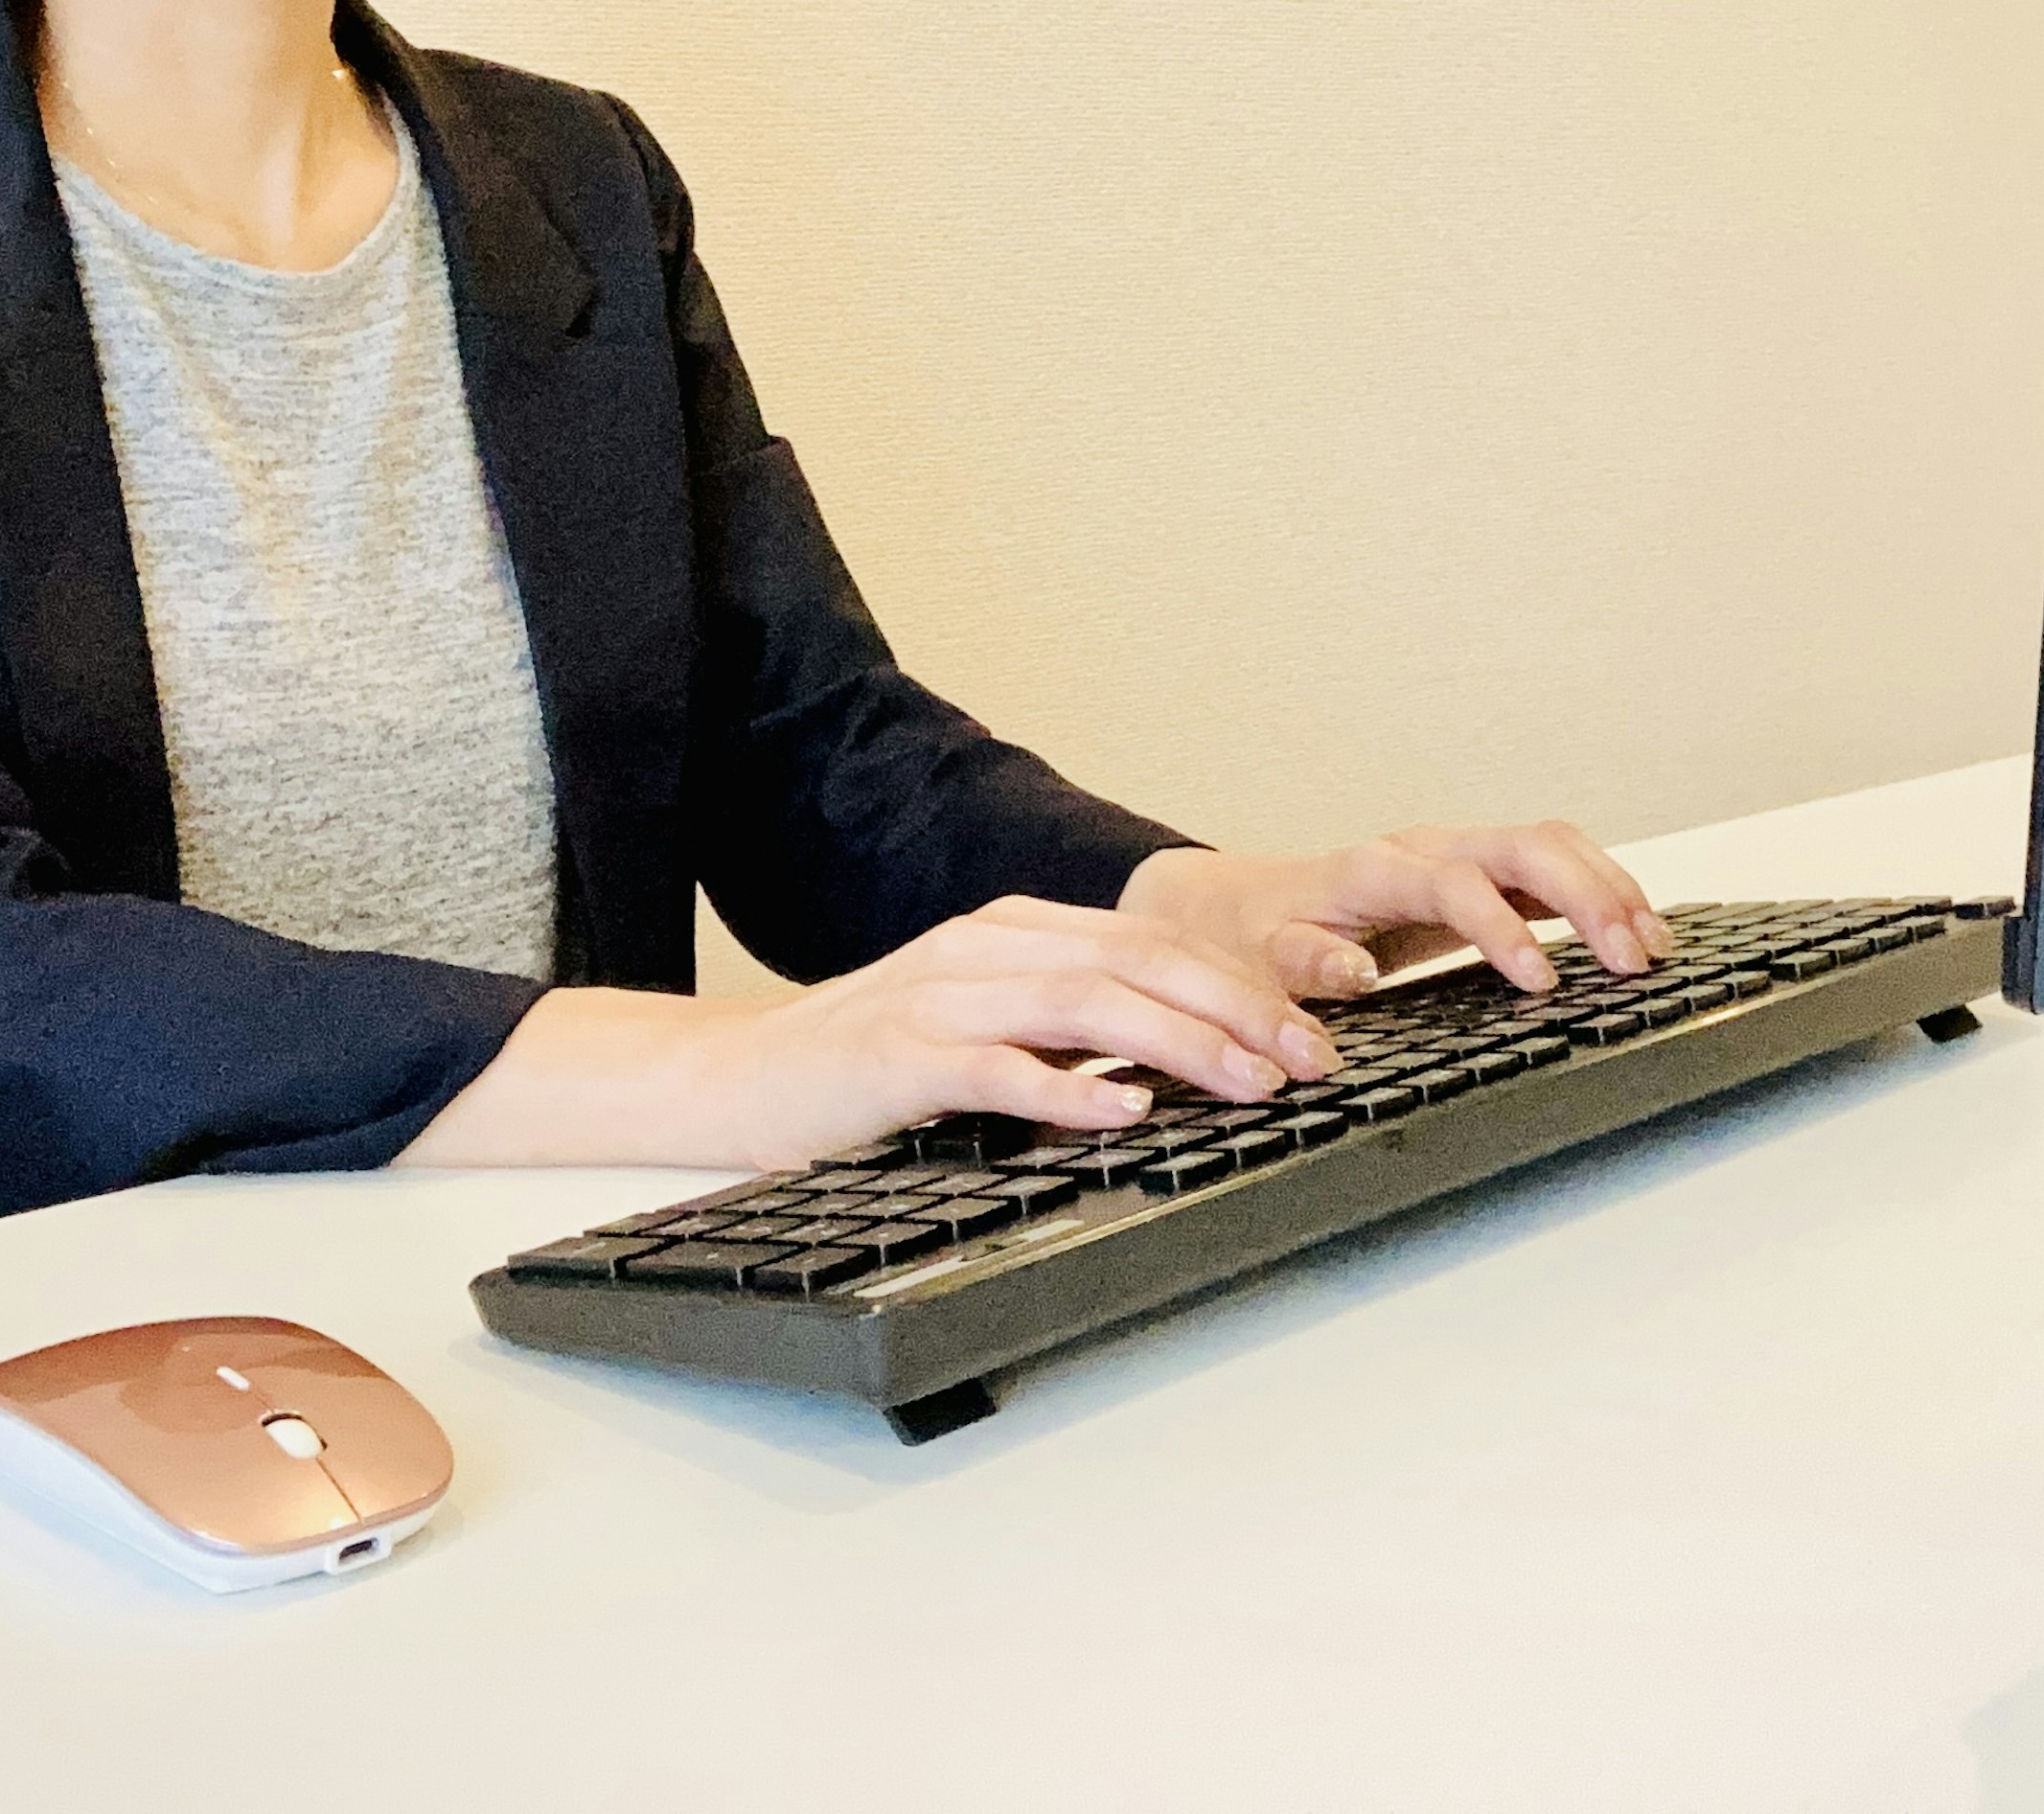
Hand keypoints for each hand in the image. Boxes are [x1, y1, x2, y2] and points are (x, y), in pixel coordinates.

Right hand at [669, 893, 1342, 1169]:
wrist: (733, 1079)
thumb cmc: (867, 1067)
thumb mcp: (983, 1025)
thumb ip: (1068, 1026)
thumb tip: (1182, 1059)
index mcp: (1014, 932)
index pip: (1153, 942)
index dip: (1241, 984)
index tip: (1310, 1033)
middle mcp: (983, 948)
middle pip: (1137, 961)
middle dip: (1237, 1009)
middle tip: (1310, 1060)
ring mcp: (938, 997)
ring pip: (1084, 1001)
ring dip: (1179, 1044)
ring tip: (1247, 1083)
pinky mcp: (897, 1058)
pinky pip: (996, 1067)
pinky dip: (1066, 1088)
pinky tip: (1123, 1111)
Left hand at [1118, 820, 1666, 1000]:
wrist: (1226, 908)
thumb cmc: (1242, 942)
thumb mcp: (1253, 965)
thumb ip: (1300, 967)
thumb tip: (1357, 975)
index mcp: (1370, 872)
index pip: (1454, 884)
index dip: (1503, 929)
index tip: (1542, 983)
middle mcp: (1420, 850)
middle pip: (1523, 845)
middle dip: (1586, 897)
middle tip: (1632, 962)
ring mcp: (1452, 854)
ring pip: (1547, 843)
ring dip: (1607, 889)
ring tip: (1654, 948)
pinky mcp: (1473, 872)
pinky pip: (1549, 862)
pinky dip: (1597, 890)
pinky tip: (1633, 933)